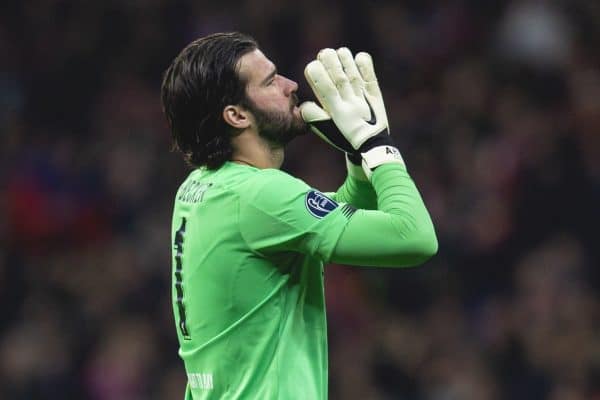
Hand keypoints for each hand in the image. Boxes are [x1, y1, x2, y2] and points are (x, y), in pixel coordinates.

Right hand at [300, 48, 402, 176]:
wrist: (370, 146)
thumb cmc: (343, 135)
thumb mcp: (325, 129)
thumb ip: (313, 116)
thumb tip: (304, 104)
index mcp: (336, 112)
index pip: (326, 90)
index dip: (318, 76)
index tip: (312, 65)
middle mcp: (350, 104)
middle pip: (340, 80)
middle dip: (331, 64)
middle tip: (324, 52)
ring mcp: (364, 100)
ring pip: (354, 78)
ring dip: (346, 62)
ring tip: (340, 52)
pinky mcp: (376, 97)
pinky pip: (371, 80)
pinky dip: (366, 67)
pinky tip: (360, 56)